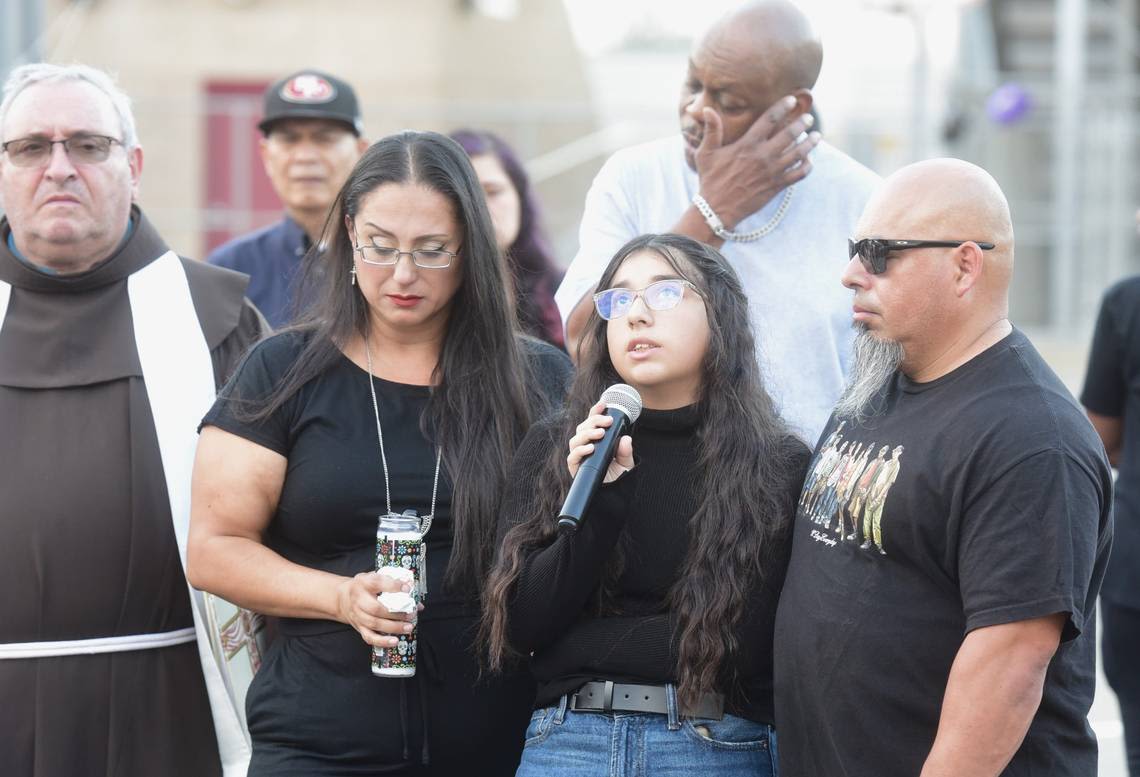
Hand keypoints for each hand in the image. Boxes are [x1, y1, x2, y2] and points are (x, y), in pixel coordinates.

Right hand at [335, 570, 418, 647]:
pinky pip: (369, 637)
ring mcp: (358, 615)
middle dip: (395, 613)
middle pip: (375, 609)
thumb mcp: (376, 578)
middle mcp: (358, 599)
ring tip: (409, 627)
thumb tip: (417, 601)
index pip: (377, 582)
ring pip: (374, 624)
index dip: (393, 586)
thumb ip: (395, 585)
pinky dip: (382, 641)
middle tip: (411, 614)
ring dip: (393, 627)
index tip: (407, 588)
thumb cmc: (365, 587)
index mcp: (364, 582)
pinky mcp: (359, 627)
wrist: (343, 598)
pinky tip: (395, 642)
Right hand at [567, 401, 633, 483]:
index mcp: (596, 440)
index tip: (603, 403)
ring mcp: (579, 456)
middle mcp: (585, 446)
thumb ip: (625, 452)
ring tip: (600, 433)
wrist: (612, 496)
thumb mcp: (626, 463)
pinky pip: (572, 457)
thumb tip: (626, 439)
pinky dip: (580, 451)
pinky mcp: (575, 468)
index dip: (595, 411)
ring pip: (576, 439)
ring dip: (587, 434)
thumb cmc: (617, 477)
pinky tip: (591, 448)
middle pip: (583, 427)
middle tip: (607, 421)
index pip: (592, 422)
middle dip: (594, 421)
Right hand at [694, 95, 820, 227]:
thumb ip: (711, 130)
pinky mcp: (776, 186)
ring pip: (798, 153)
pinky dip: (807, 166)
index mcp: (747, 144)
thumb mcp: (706, 153)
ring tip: (817, 136)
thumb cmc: (710, 180)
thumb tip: (706, 109)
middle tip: (808, 118)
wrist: (717, 209)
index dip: (782, 107)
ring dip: (810, 143)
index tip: (791, 100)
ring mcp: (772, 171)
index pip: (770, 119)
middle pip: (789, 134)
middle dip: (801, 123)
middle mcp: (763, 156)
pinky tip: (809, 161)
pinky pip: (798, 174)